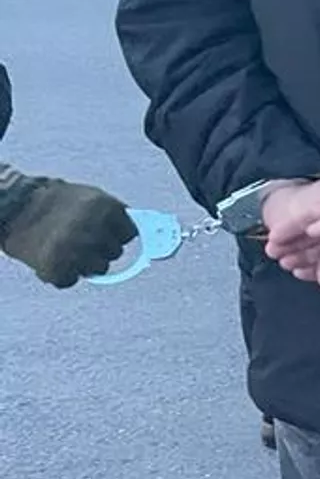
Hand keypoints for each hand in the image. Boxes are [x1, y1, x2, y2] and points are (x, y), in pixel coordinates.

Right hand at [0, 176, 137, 287]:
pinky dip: (61, 275)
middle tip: (77, 238)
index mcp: (106, 208)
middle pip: (114, 253)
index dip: (115, 234)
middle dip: (100, 249)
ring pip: (98, 270)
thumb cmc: (56, 202)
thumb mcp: (91, 197)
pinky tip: (50, 258)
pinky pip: (69, 281)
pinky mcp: (55, 267)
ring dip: (83, 263)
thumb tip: (148, 232)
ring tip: (64, 247)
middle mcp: (93, 229)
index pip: (129, 234)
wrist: (13, 208)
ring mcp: (74, 250)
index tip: (103, 232)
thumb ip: (115, 215)